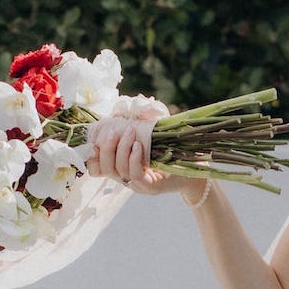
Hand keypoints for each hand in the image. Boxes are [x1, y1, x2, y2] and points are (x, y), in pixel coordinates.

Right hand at [83, 96, 199, 200]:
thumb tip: (138, 100)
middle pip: (103, 167)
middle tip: (115, 130)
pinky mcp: (150, 188)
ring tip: (130, 132)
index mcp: (121, 168)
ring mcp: (137, 185)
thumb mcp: (153, 135)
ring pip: (118, 170)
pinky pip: (135, 175)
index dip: (91, 154)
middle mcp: (126, 179)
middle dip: (107, 146)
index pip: (96, 167)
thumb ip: (143, 122)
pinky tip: (138, 146)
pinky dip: (134, 158)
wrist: (196, 169)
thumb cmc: (173, 151)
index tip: (97, 136)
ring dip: (122, 148)